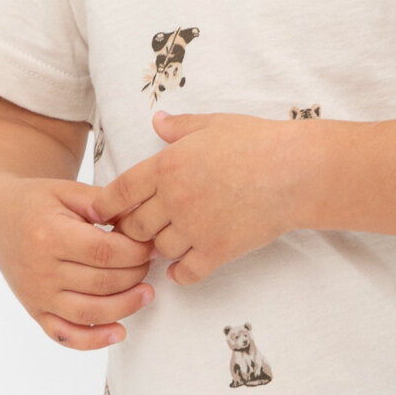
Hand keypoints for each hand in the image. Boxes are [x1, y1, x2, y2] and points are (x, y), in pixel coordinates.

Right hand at [0, 174, 155, 349]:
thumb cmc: (37, 202)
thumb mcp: (68, 191)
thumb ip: (103, 202)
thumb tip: (139, 216)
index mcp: (49, 235)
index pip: (103, 252)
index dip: (135, 251)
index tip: (152, 245)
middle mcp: (40, 270)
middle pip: (100, 283)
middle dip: (135, 275)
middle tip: (151, 263)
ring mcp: (36, 295)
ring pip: (89, 312)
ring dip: (124, 307)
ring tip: (146, 293)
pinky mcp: (34, 311)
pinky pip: (65, 334)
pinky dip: (93, 340)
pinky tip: (119, 332)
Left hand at [85, 110, 310, 285]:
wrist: (295, 171)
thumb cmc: (256, 141)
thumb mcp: (213, 124)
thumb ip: (179, 127)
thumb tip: (157, 120)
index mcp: (167, 166)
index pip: (119, 192)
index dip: (105, 205)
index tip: (101, 213)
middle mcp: (174, 199)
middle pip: (134, 226)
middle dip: (131, 229)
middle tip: (136, 230)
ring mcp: (195, 228)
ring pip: (158, 249)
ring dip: (158, 248)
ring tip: (164, 244)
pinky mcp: (218, 251)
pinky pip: (185, 272)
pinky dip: (179, 273)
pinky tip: (181, 268)